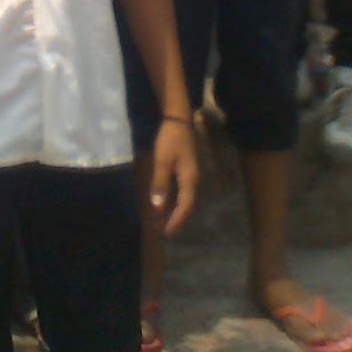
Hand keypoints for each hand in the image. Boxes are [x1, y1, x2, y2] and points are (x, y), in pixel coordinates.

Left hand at [148, 118, 198, 237]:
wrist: (177, 119)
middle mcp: (192, 180)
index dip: (176, 221)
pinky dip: (171, 200)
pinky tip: (162, 204)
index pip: (185, 207)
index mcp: (190, 180)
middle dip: (174, 219)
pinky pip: (179, 191)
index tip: (167, 233)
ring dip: (172, 211)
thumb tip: (158, 207)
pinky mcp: (184, 170)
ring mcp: (189, 175)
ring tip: (160, 222)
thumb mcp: (162, 161)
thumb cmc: (170, 139)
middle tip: (162, 231)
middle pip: (186, 206)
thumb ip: (160, 184)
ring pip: (182, 199)